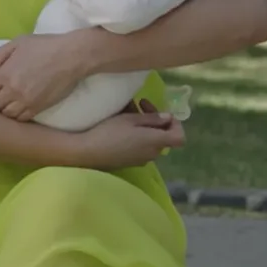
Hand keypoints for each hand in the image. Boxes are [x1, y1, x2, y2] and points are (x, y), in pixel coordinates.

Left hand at [0, 31, 94, 120]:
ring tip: (9, 104)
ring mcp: (26, 101)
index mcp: (5, 74)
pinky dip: (18, 116)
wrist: (72, 56)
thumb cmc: (45, 46)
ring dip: (5, 110)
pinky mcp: (39, 108)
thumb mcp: (19, 43)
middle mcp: (12, 90)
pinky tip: (20, 109)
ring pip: (7, 115)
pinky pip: (22, 119)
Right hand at [68, 100, 184, 169]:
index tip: (161, 112)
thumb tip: (168, 117)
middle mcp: (153, 153)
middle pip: (163, 136)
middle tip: (140, 104)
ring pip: (151, 140)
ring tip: (127, 113)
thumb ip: (152, 118)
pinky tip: (121, 128)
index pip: (179, 136)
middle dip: (155, 120)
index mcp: (156, 141)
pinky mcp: (130, 162)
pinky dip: (137, 136)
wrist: (88, 152)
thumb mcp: (130, 120)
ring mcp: (141, 159)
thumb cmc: (109, 132)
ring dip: (144, 127)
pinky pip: (141, 147)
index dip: (176, 124)